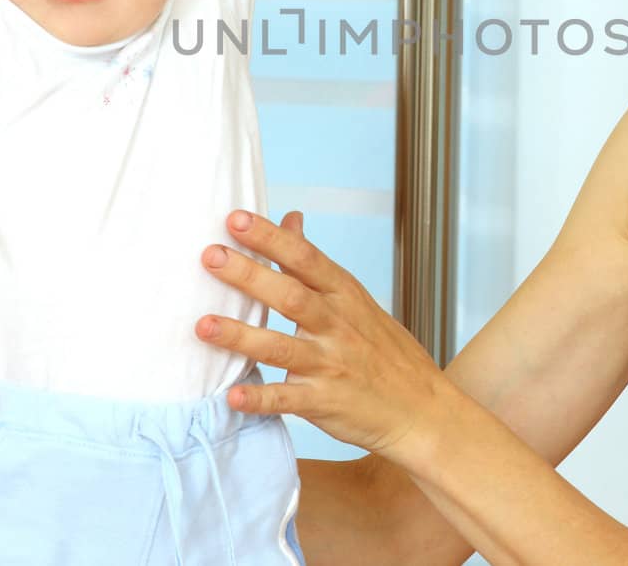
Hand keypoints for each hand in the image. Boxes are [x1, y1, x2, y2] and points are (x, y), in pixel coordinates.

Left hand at [197, 211, 453, 461]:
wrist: (423, 409)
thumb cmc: (384, 351)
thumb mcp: (355, 299)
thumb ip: (316, 264)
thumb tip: (290, 218)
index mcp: (344, 296)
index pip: (305, 258)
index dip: (271, 237)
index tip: (235, 219)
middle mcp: (338, 326)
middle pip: (290, 296)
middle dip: (249, 276)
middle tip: (210, 256)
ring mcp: (331, 365)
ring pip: (282, 348)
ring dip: (241, 337)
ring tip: (203, 326)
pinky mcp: (325, 402)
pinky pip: (288, 401)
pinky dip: (261, 399)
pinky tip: (233, 395)